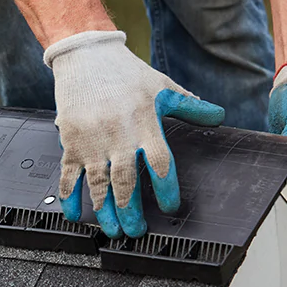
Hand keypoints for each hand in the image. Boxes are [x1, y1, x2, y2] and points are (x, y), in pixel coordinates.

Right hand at [45, 31, 224, 237]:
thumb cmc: (124, 72)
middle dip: (131, 212)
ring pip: (98, 185)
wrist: (86, 54)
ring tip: (112, 230)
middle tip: (136, 231)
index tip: (171, 207)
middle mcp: (118, 135)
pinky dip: (71, 198)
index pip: (160, 164)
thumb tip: (218, 116)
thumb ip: (190, 107)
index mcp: (145, 124)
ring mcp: (92, 140)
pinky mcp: (70, 141)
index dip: (167, 190)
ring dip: (105, 212)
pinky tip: (75, 215)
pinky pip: (69, 175)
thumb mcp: (162, 86)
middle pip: (126, 183)